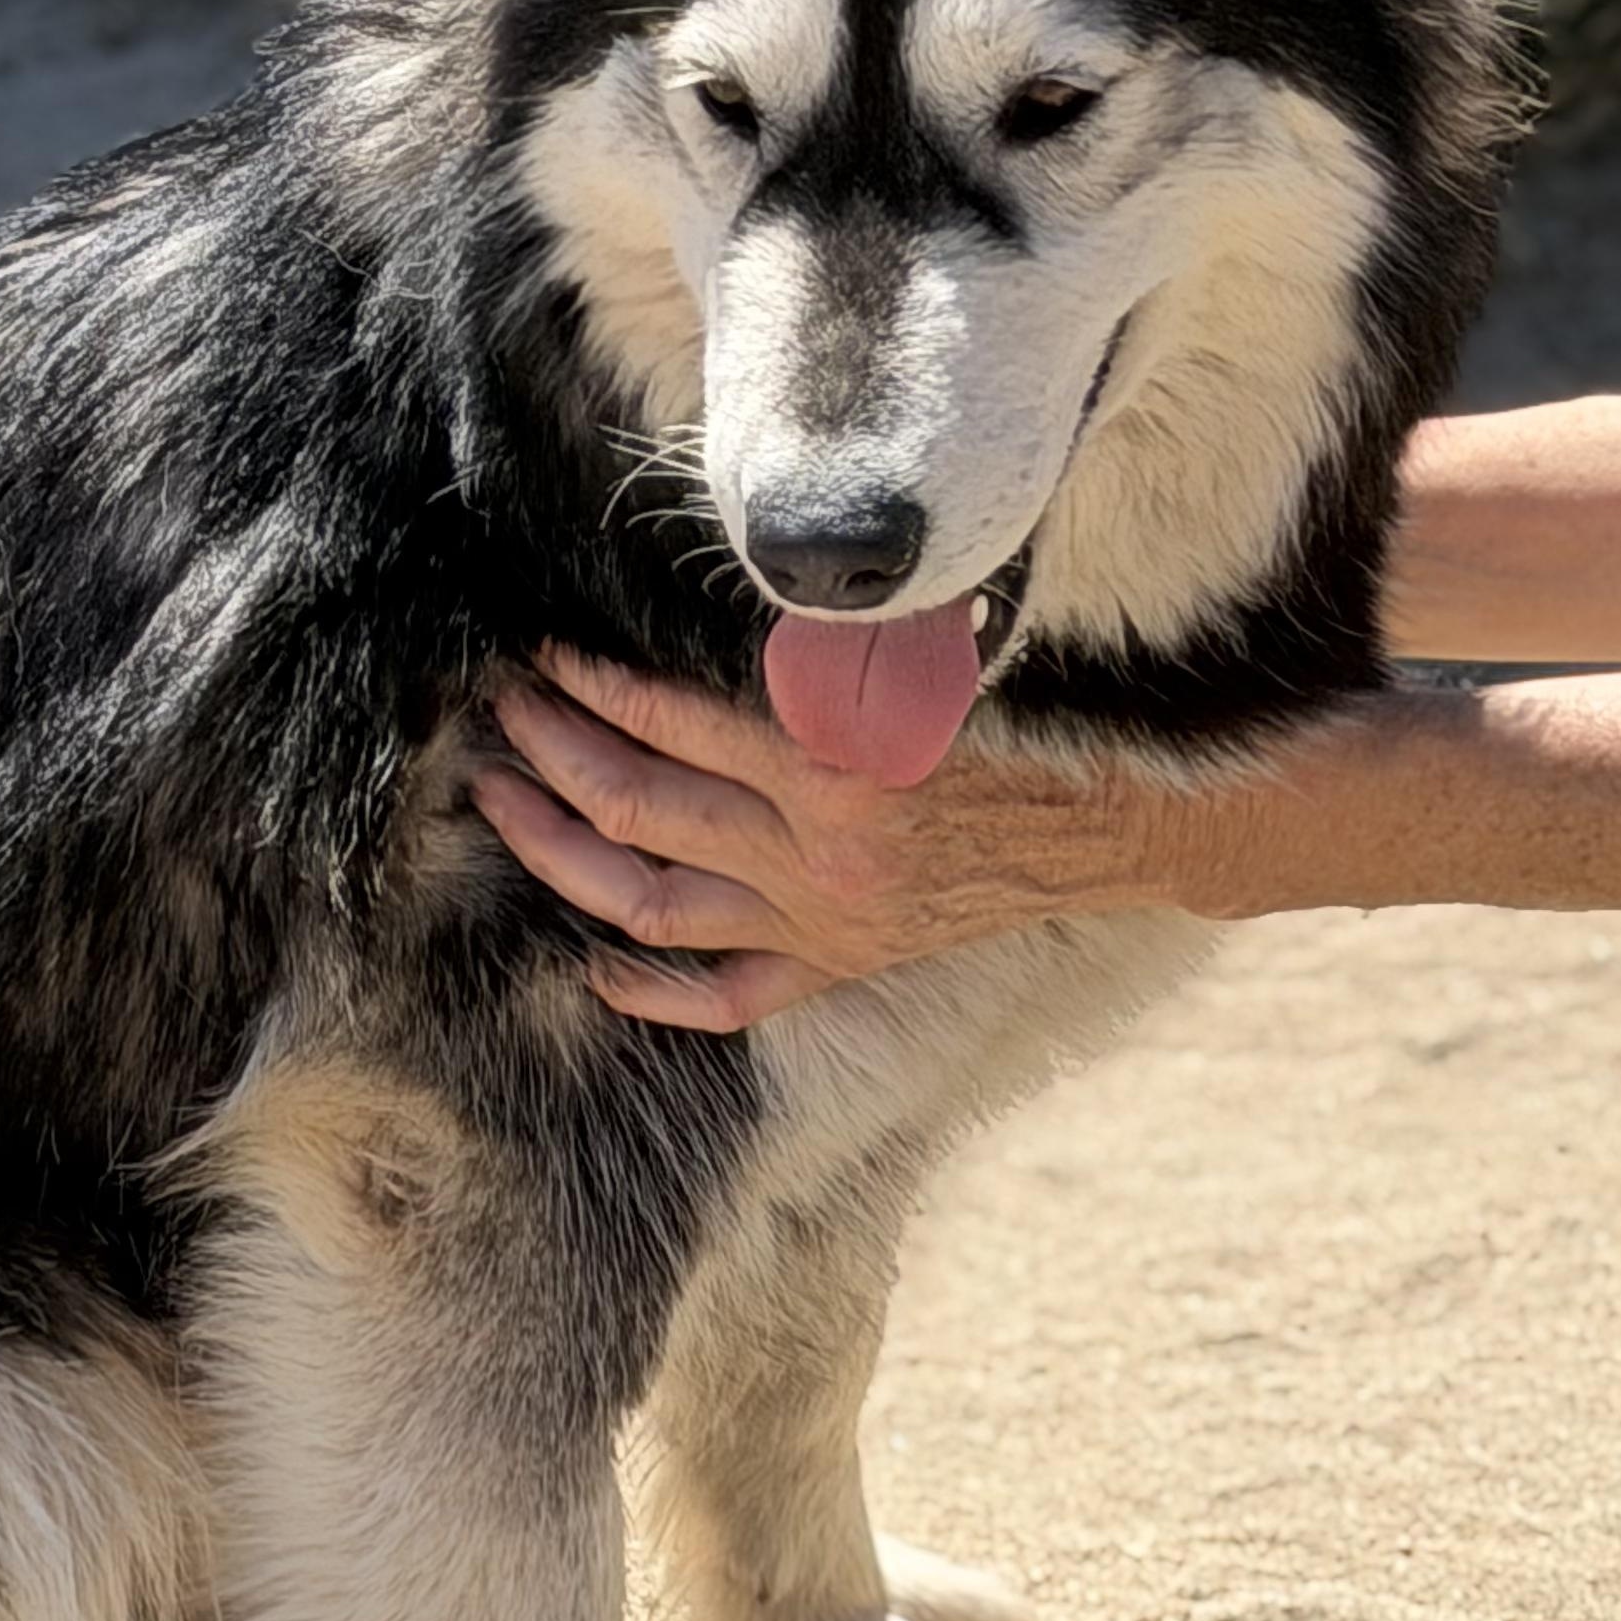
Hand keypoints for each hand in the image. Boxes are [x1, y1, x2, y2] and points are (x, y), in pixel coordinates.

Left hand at [472, 647, 1227, 1031]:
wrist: (1118, 825)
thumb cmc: (1026, 728)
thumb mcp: (924, 674)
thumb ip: (822, 663)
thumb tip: (723, 622)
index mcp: (837, 774)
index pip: (673, 724)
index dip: (595, 685)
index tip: (548, 653)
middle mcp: (817, 860)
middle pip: (638, 808)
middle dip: (553, 753)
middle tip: (502, 714)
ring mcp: (820, 925)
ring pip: (650, 904)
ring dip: (562, 853)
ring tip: (504, 805)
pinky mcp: (838, 965)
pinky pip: (727, 999)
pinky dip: (656, 993)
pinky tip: (596, 970)